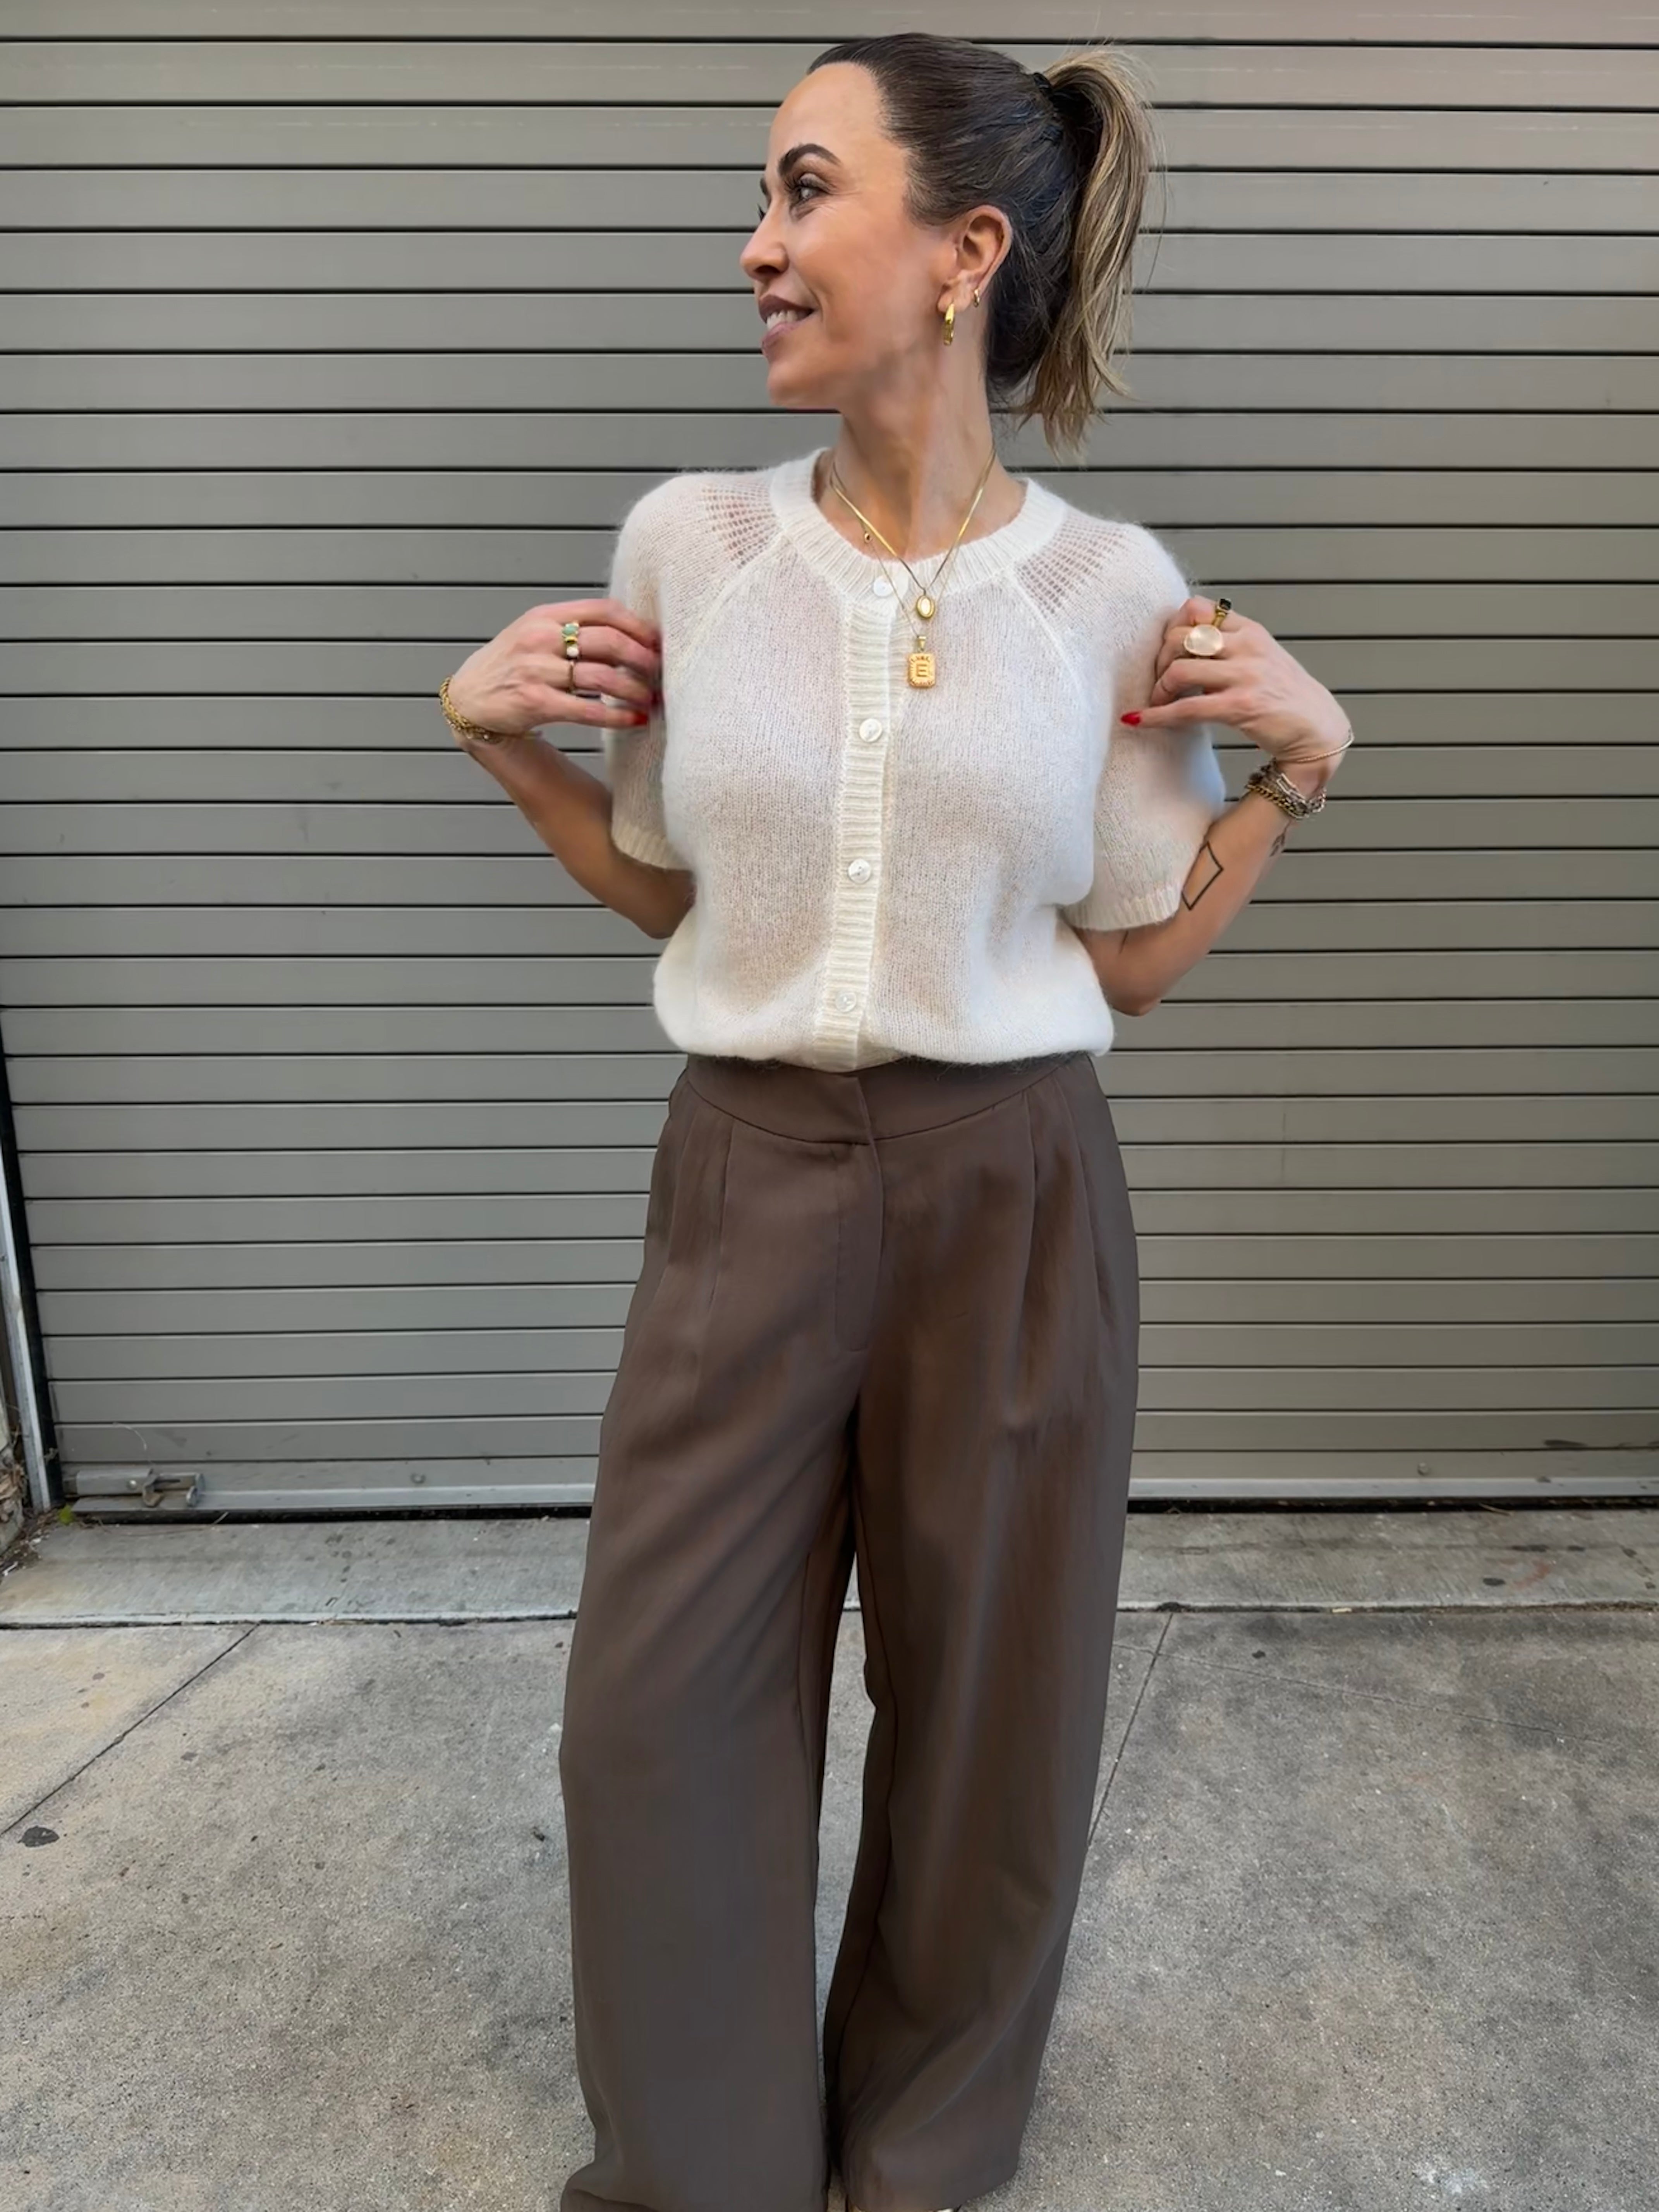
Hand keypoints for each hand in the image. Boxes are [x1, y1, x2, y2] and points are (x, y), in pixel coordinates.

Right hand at [443, 597, 662, 740]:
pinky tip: (635, 720)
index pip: (604, 610)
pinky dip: (617, 716)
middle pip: (609, 641)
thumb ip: (574, 629)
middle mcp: (540, 638)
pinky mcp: (535, 702)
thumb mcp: (536, 635)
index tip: (658, 642)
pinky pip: (587, 708)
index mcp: (545, 615)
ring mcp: (536, 670)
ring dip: (635, 690)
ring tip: (652, 699)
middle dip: (643, 659)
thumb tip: (629, 636)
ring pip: (602, 676)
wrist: (470, 699)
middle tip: (661, 674)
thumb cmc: (511, 667)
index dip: (638, 626)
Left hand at [1129, 596, 1352, 772]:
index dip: (1172, 628)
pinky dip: (1156, 716)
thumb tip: (1183, 645)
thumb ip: (1228, 647)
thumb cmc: (1285, 696)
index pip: (1197, 608)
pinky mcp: (1241, 706)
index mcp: (1250, 630)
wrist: (1318, 729)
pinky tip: (1139, 721)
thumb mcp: (1260, 658)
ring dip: (1158, 690)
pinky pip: (1186, 709)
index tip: (1167, 652)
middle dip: (1160, 661)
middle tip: (1158, 683)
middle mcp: (1247, 647)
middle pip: (1181, 637)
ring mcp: (1246, 675)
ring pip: (1179, 670)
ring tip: (1157, 704)